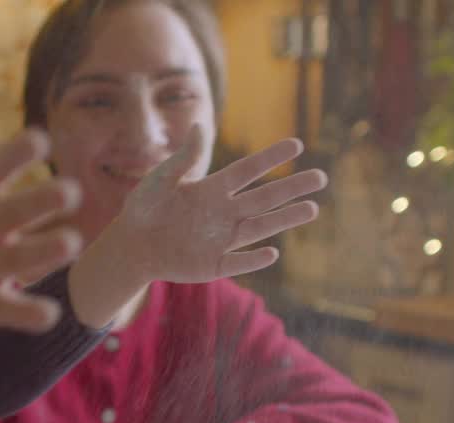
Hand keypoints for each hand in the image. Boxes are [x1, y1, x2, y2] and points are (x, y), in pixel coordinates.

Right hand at [0, 93, 82, 331]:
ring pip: (12, 262)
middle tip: (70, 191)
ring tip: (71, 243)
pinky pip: (1, 309)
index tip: (40, 138)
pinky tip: (50, 314)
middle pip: (9, 214)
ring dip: (41, 253)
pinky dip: (23, 314)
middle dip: (39, 203)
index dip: (14, 154)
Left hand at [105, 127, 326, 283]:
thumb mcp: (160, 179)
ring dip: (284, 219)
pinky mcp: (212, 265)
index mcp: (213, 189)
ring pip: (259, 228)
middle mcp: (224, 213)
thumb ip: (182, 159)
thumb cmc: (145, 207)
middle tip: (320, 177)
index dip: (271, 158)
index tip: (297, 145)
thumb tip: (199, 125)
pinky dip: (253, 260)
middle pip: (263, 199)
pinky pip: (236, 262)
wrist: (132, 244)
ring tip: (312, 209)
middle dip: (291, 188)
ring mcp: (221, 240)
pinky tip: (272, 253)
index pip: (247, 171)